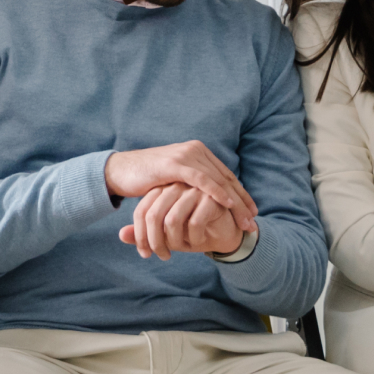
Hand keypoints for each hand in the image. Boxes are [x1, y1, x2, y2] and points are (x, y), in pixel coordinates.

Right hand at [103, 142, 259, 232]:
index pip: (225, 176)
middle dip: (242, 202)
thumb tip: (208, 198)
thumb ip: (192, 185)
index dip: (241, 195)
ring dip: (235, 202)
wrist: (121, 171)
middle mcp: (195, 150)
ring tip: (245, 220)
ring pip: (218, 180)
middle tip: (253, 222)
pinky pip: (201, 179)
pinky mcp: (175, 164)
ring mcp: (186, 155)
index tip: (252, 213)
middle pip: (226, 178)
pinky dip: (216, 192)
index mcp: (198, 152)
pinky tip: (228, 204)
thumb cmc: (147, 179)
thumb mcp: (176, 181)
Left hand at [116, 183, 243, 259]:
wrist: (226, 232)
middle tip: (162, 257)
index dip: (140, 236)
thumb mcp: (165, 235)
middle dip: (156, 242)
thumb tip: (120, 235)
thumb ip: (143, 233)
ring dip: (175, 242)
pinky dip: (193, 239)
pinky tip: (198, 243)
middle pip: (153, 216)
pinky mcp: (213, 198)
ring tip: (182, 250)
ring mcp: (194, 189)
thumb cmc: (193, 232)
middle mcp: (176, 186)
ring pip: (172, 220)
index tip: (146, 254)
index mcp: (162, 190)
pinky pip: (194, 223)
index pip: (142, 212)